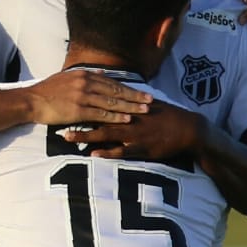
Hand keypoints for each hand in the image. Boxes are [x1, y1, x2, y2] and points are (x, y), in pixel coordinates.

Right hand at [25, 70, 151, 125]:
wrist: (31, 100)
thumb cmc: (47, 91)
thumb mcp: (67, 77)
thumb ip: (85, 75)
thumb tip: (100, 72)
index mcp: (84, 75)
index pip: (112, 82)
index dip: (128, 88)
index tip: (142, 92)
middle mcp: (86, 83)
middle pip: (116, 90)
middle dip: (135, 96)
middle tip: (150, 101)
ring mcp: (82, 96)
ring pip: (111, 102)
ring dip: (129, 107)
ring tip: (144, 111)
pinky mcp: (77, 110)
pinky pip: (100, 114)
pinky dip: (115, 116)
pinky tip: (126, 119)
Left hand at [61, 101, 204, 160]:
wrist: (188, 129)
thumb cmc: (168, 117)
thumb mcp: (148, 104)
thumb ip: (130, 99)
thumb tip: (116, 92)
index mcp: (129, 106)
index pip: (101, 101)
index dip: (82, 101)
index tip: (63, 100)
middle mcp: (129, 118)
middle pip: (97, 116)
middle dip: (77, 118)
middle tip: (57, 118)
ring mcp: (135, 133)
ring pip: (106, 134)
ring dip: (86, 135)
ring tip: (67, 137)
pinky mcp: (142, 148)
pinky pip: (121, 151)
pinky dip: (107, 152)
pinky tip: (94, 154)